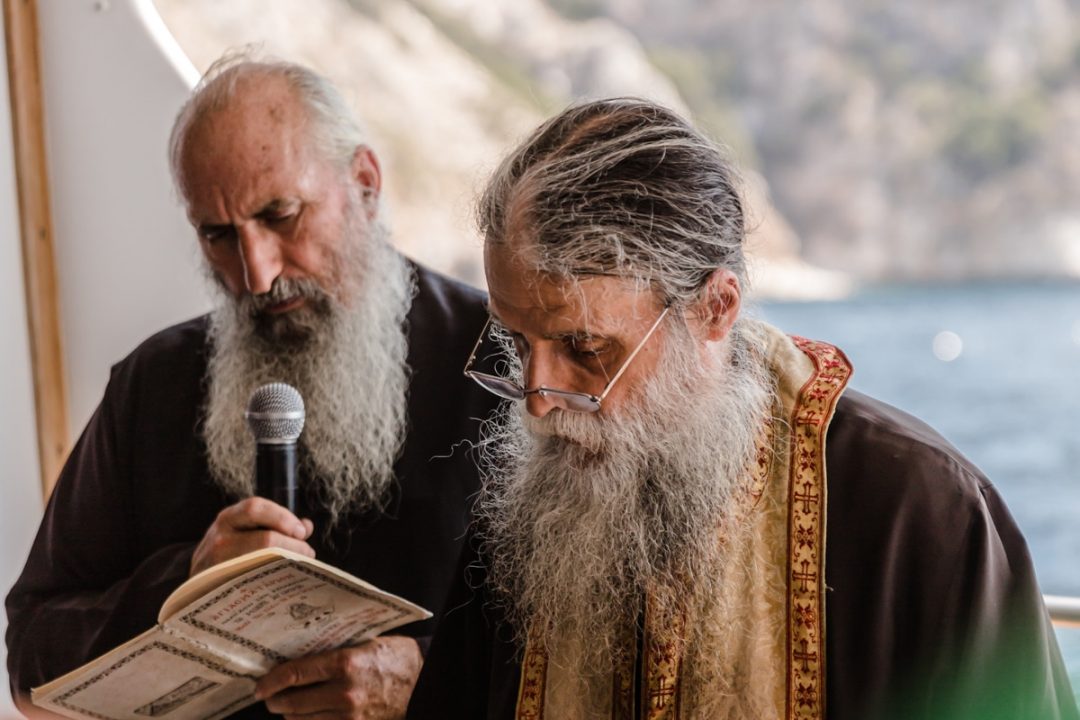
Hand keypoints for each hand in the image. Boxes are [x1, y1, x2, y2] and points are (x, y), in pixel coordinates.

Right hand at [190, 497, 314, 575]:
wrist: (195, 585)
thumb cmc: (229, 553)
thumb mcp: (245, 531)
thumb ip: (275, 525)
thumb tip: (306, 526)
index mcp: (228, 519)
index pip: (255, 508)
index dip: (283, 517)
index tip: (301, 531)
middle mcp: (220, 538)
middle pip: (265, 539)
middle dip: (293, 545)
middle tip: (307, 552)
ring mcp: (218, 566)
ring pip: (262, 563)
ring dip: (288, 563)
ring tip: (299, 566)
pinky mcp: (220, 589)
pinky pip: (254, 585)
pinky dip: (275, 581)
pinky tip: (284, 581)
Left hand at [255, 636, 422, 719]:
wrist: (426, 680)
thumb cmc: (395, 657)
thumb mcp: (363, 643)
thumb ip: (332, 652)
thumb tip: (297, 656)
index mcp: (345, 663)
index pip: (294, 675)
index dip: (271, 681)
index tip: (260, 685)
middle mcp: (344, 692)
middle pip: (291, 702)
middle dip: (275, 700)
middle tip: (269, 695)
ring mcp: (350, 716)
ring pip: (301, 719)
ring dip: (292, 712)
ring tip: (290, 702)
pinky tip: (311, 713)